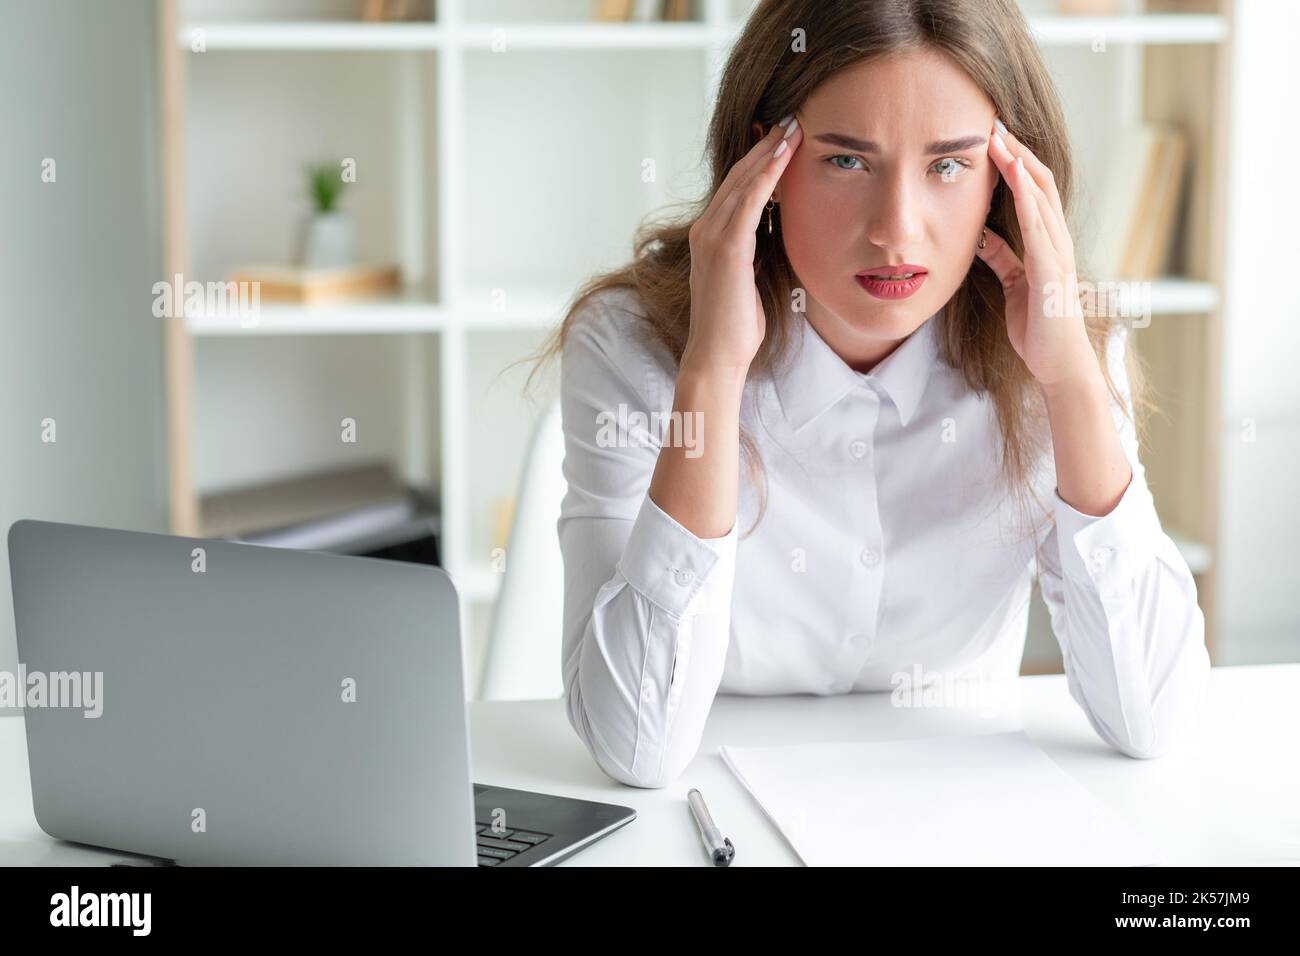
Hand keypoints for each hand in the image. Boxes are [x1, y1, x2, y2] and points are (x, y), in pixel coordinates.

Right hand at [683, 115, 802, 376]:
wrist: (717, 356)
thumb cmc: (737, 325)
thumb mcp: (750, 277)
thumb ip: (758, 250)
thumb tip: (781, 232)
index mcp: (711, 236)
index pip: (738, 187)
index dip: (760, 159)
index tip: (783, 136)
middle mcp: (705, 229)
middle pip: (739, 175)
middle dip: (765, 145)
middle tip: (791, 117)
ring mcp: (711, 237)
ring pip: (743, 182)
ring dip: (769, 151)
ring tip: (793, 126)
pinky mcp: (725, 248)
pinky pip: (748, 202)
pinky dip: (766, 176)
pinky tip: (783, 155)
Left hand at [976, 119, 1098, 392]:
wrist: (1058, 364)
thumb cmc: (1038, 327)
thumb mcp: (1014, 283)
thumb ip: (1002, 257)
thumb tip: (982, 234)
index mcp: (1047, 243)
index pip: (1032, 192)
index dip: (1014, 164)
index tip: (991, 139)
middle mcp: (1057, 241)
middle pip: (1039, 184)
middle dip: (1017, 152)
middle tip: (994, 123)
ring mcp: (1058, 253)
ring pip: (1041, 198)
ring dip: (1020, 166)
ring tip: (1001, 139)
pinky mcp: (1051, 271)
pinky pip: (1038, 227)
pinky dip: (1026, 199)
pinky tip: (1013, 178)